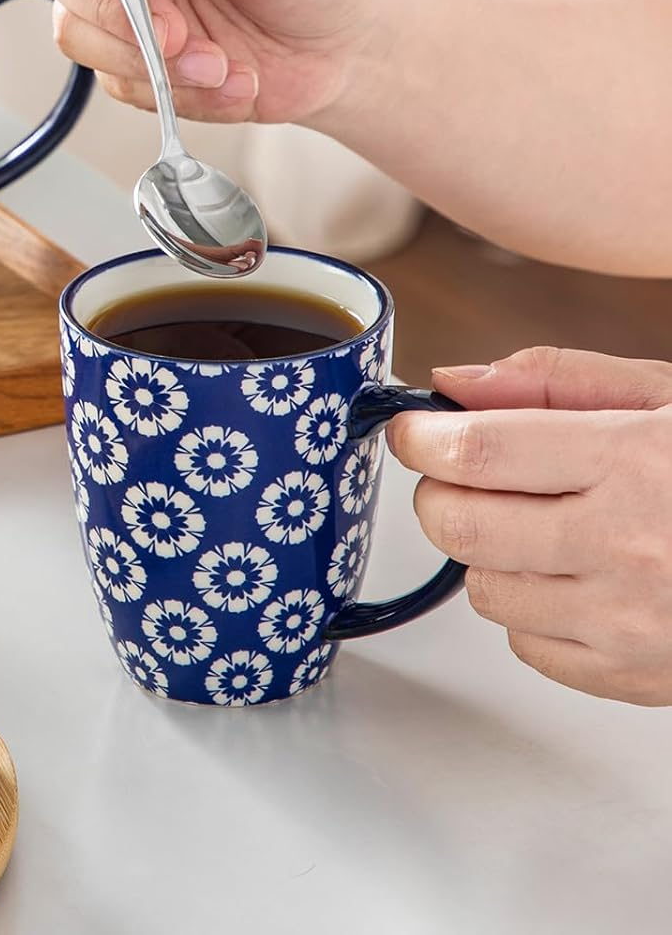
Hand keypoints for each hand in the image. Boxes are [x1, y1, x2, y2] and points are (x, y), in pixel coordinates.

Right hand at [24, 0, 403, 124]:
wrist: (353, 48)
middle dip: (117, 12)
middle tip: (176, 33)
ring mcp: (126, 4)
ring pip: (78, 33)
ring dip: (146, 59)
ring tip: (218, 63)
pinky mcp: (136, 61)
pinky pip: (121, 83)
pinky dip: (176, 91)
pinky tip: (230, 80)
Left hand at [389, 348, 671, 705]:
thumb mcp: (665, 396)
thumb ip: (554, 379)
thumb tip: (454, 384)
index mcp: (634, 461)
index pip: (477, 451)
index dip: (421, 437)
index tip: (411, 428)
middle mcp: (630, 546)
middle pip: (460, 524)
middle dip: (440, 492)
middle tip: (463, 474)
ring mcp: (632, 622)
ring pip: (483, 588)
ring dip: (488, 551)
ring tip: (543, 524)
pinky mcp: (638, 677)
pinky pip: (526, 644)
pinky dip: (530, 608)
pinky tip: (577, 575)